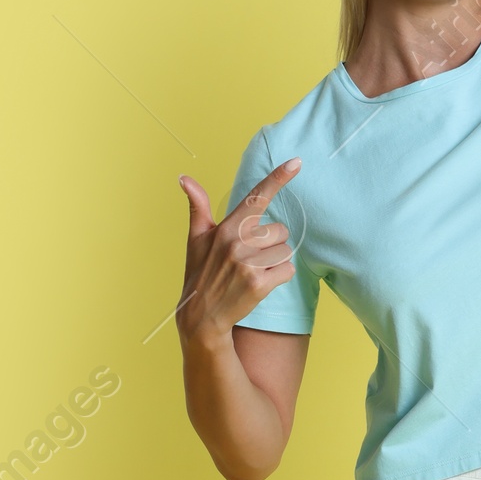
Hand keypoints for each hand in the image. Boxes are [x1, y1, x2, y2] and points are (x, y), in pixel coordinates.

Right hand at [176, 158, 299, 345]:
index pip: (256, 197)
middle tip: (250, 258)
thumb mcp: (196, 238)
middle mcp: (238, 243)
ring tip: (253, 271)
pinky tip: (262, 282)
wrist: (201, 316)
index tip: (296, 162)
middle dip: (271, 243)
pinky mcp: (259, 284)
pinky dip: (280, 276)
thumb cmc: (200, 273)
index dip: (278, 178)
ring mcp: (249, 264)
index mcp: (226, 228)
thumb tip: (184, 178)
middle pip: (280, 230)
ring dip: (275, 261)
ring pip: (285, 250)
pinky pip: (288, 270)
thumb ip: (197, 206)